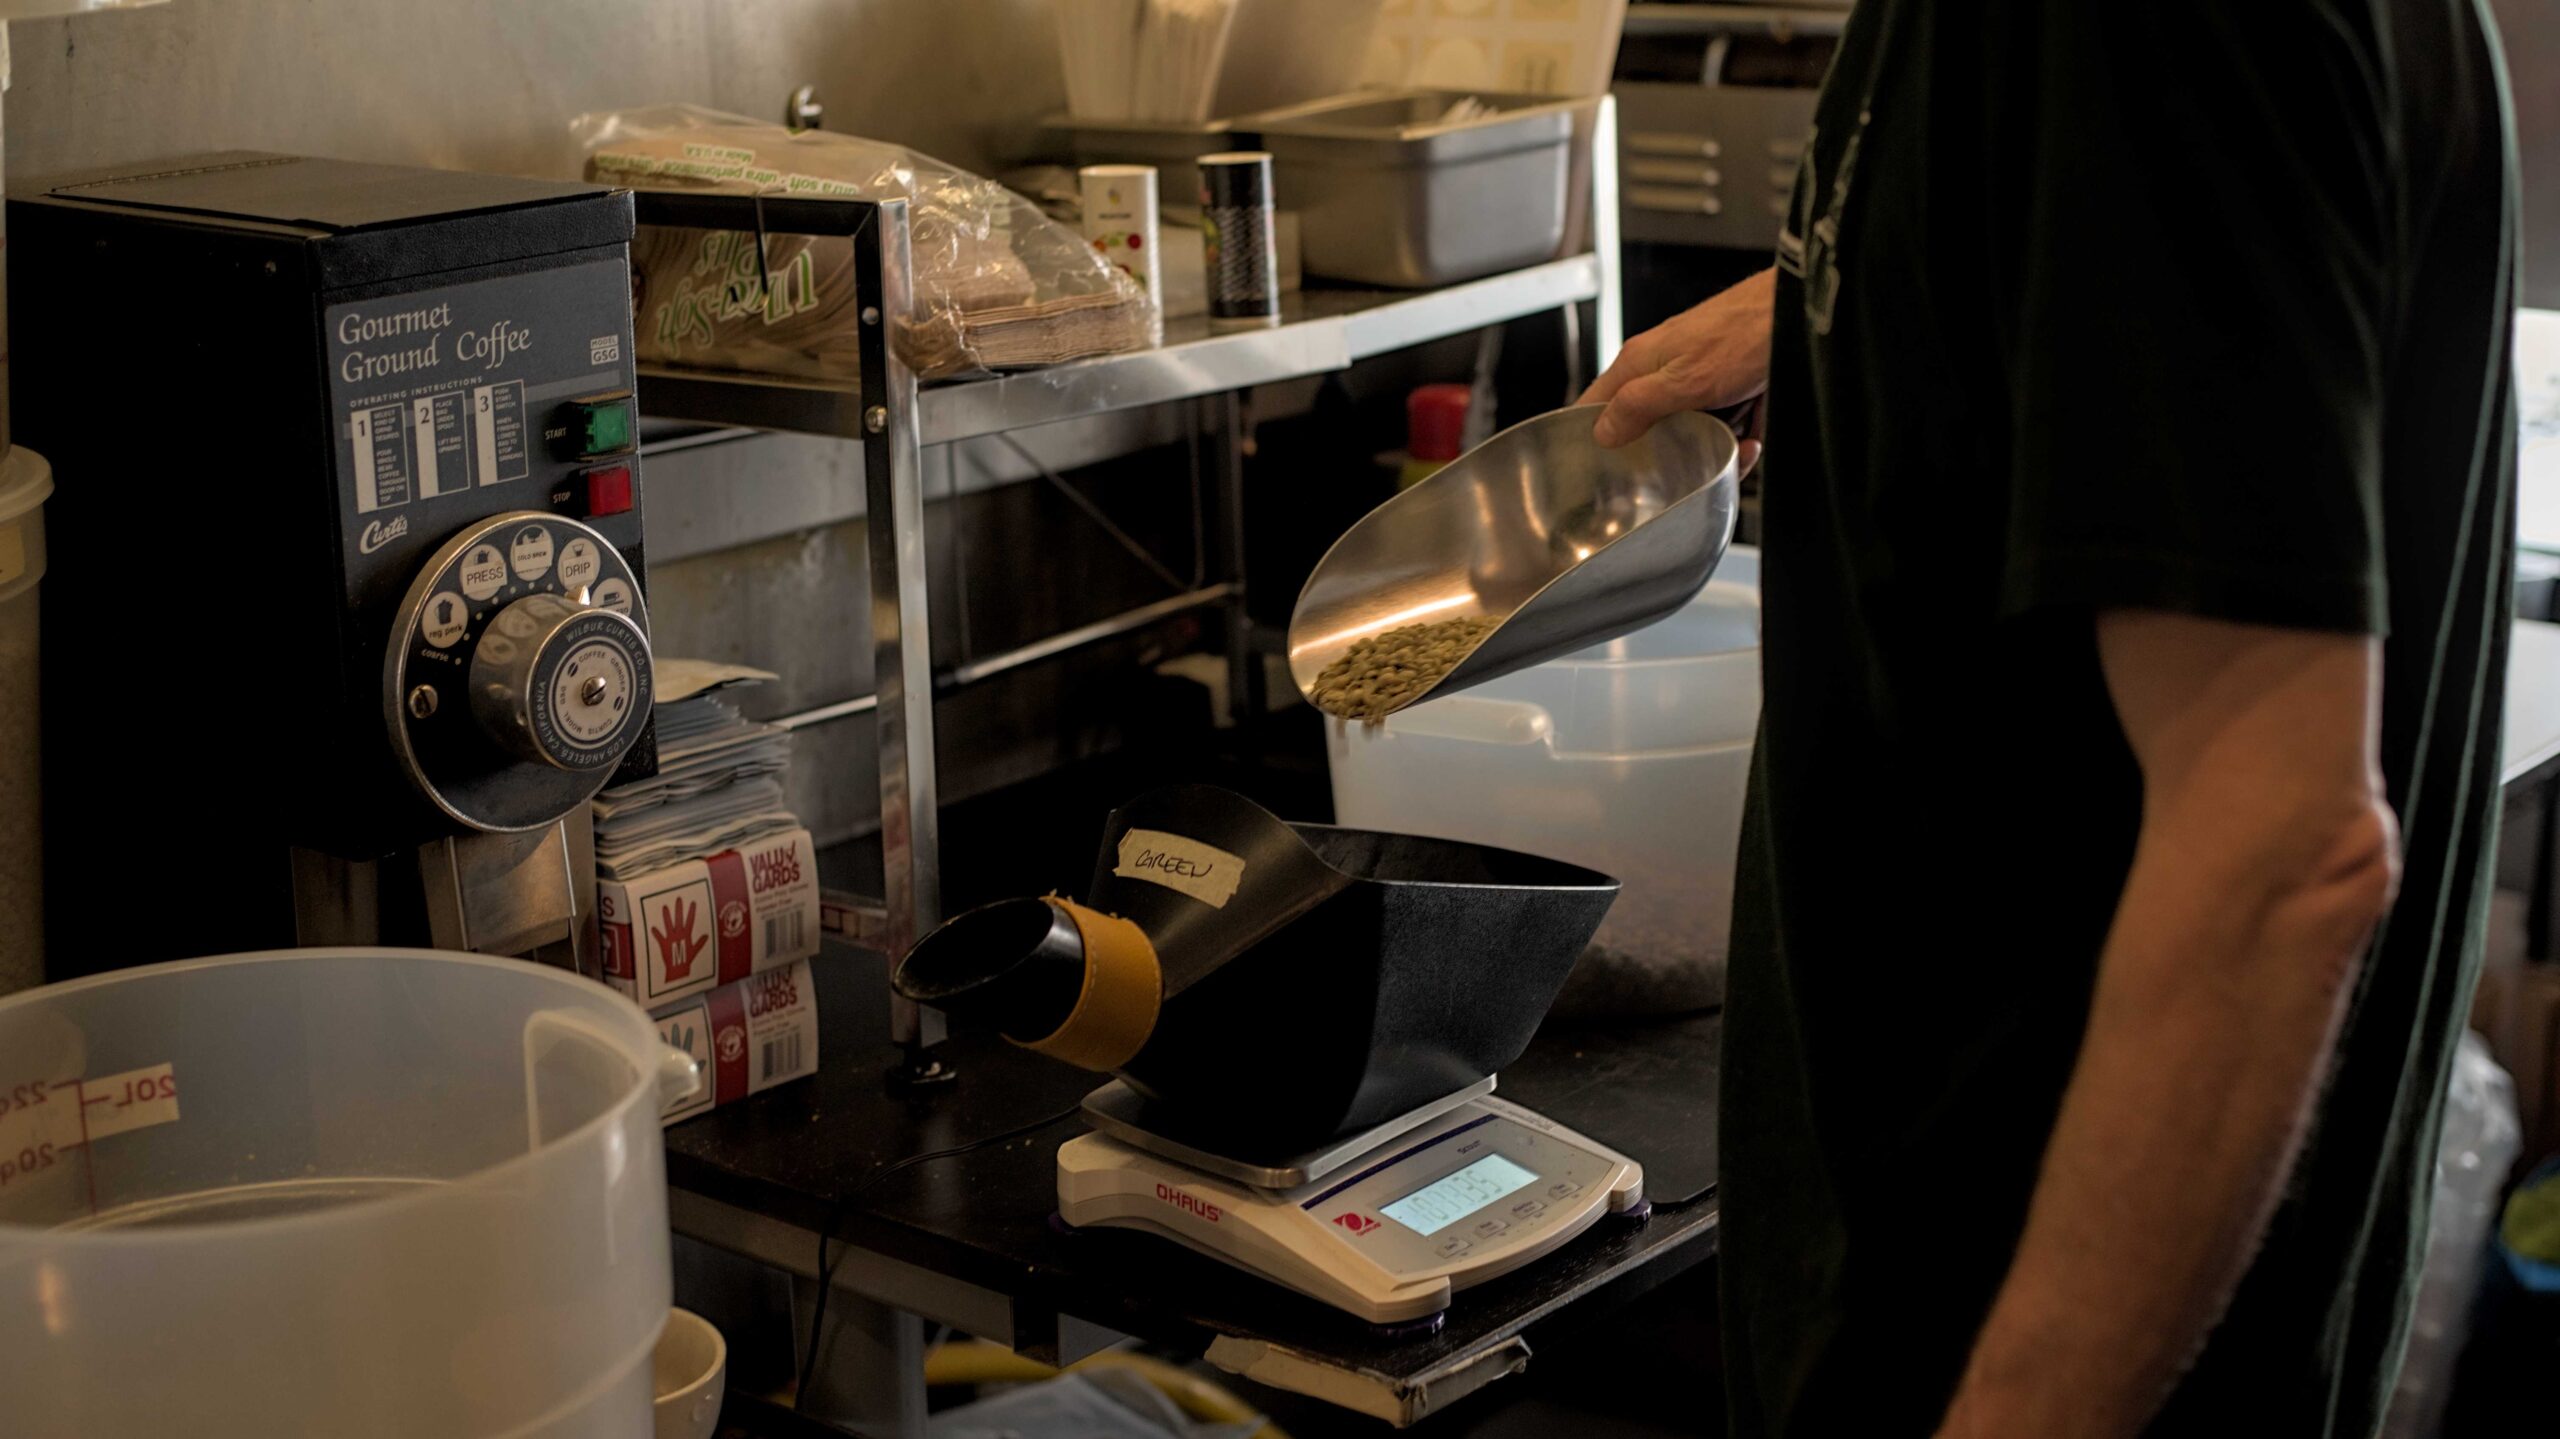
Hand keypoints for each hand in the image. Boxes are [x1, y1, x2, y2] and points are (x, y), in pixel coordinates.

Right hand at [1580, 268, 1775, 452]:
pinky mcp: (1727, 380)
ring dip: (1716, 443)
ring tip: (1740, 444)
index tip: (1605, 470)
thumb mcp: (1684, 381)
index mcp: (1641, 361)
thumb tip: (1602, 432)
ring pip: (1691, 426)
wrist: (1798, 313)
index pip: (1595, 403)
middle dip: (1673, 452)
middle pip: (1650, 424)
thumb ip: (1638, 406)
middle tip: (1695, 464)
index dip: (1594, 437)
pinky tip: (1755, 434)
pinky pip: (1723, 418)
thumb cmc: (1745, 334)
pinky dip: (1740, 431)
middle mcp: (1664, 366)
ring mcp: (1696, 373)